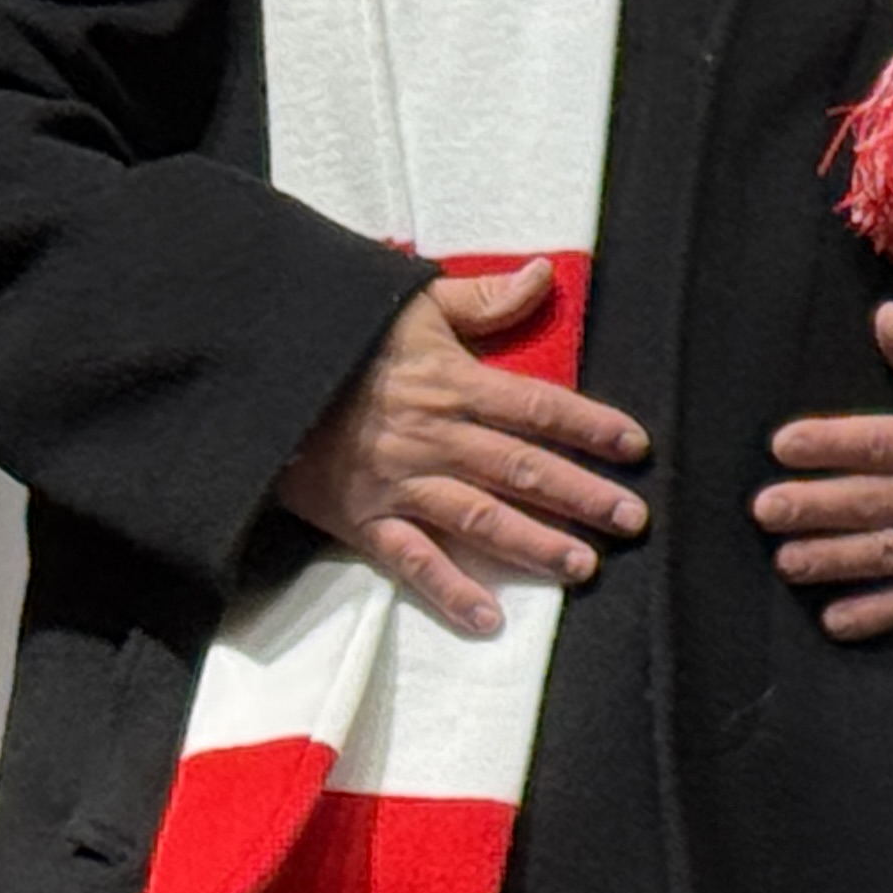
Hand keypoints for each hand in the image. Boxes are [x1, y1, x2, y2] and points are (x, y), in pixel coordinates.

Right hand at [278, 261, 647, 637]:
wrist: (256, 378)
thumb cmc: (340, 338)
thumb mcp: (411, 303)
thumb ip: (483, 298)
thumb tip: (546, 273)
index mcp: (454, 384)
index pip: (540, 408)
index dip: (591, 426)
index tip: (636, 447)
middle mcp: (436, 438)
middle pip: (523, 468)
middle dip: (582, 495)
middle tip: (632, 520)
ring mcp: (399, 482)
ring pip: (480, 518)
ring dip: (534, 545)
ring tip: (584, 567)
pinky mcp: (362, 518)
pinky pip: (412, 560)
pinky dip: (450, 591)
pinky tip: (489, 618)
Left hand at [753, 302, 892, 639]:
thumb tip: (882, 314)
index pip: (877, 442)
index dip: (829, 443)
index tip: (783, 444)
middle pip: (869, 500)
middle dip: (813, 506)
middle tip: (764, 510)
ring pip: (885, 553)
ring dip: (833, 560)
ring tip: (788, 562)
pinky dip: (877, 615)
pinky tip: (836, 620)